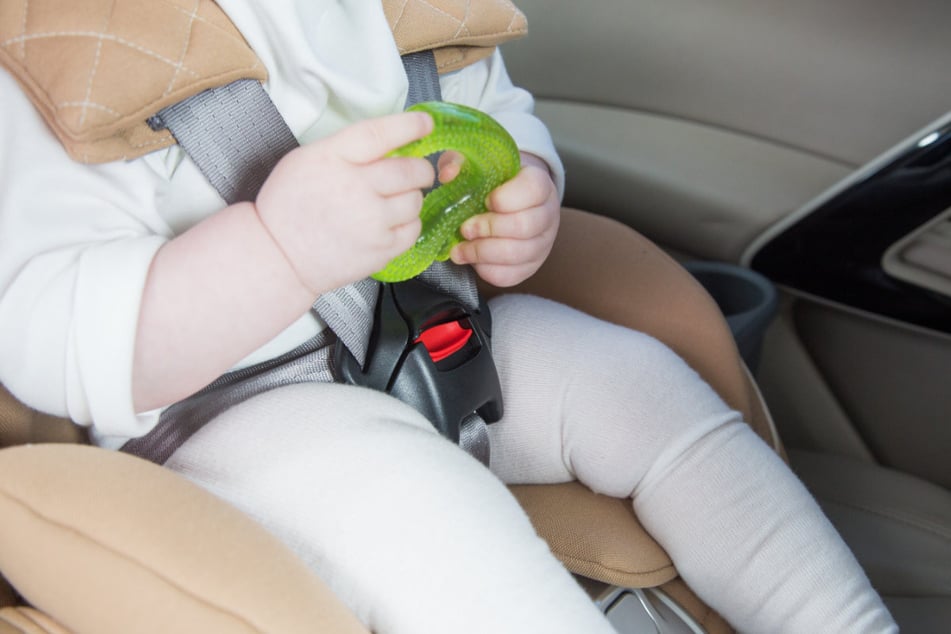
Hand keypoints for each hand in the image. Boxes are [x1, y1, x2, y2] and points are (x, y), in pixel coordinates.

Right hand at [255, 112, 434, 293]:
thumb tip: (390, 144)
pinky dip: (407, 223)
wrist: (279, 256)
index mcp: (334, 158)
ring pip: (416, 199)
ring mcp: (372, 222)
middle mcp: (357, 188)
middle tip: (415, 172)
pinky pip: (413, 229)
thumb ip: (347, 148)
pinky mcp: (380, 249)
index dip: (410, 125)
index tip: (425, 124)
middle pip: (411, 170)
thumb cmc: (289, 205)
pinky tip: (390, 222)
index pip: (382, 133)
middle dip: (420, 168)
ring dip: (411, 196)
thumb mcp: (307, 159)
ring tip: (392, 200)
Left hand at [448, 152, 559, 286]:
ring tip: (461, 248)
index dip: (505, 198)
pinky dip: (485, 269)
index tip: (486, 200)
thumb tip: (447, 174)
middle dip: (488, 228)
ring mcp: (541, 243)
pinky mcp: (529, 267)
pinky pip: (509, 275)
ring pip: (516, 254)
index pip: (533, 189)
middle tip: (465, 228)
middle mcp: (547, 214)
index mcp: (539, 183)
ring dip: (481, 252)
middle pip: (524, 226)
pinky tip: (472, 258)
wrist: (509, 205)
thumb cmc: (492, 183)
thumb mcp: (476, 164)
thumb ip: (460, 162)